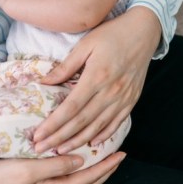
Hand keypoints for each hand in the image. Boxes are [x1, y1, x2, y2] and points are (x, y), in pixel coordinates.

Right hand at [0, 152, 124, 183]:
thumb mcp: (28, 168)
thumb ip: (56, 165)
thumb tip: (80, 161)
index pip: (88, 179)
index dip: (106, 166)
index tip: (121, 153)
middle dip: (105, 172)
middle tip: (119, 156)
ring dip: (92, 175)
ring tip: (104, 162)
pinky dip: (77, 179)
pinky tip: (77, 169)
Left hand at [33, 7, 160, 153]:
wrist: (144, 31)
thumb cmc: (112, 34)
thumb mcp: (85, 44)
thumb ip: (66, 67)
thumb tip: (44, 83)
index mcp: (96, 76)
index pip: (70, 108)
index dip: (53, 125)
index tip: (38, 135)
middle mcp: (111, 91)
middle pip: (82, 122)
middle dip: (60, 138)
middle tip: (41, 150)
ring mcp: (123, 98)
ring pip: (98, 127)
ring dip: (79, 141)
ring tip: (61, 152)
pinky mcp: (132, 100)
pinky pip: (117, 123)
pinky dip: (104, 135)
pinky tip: (92, 143)